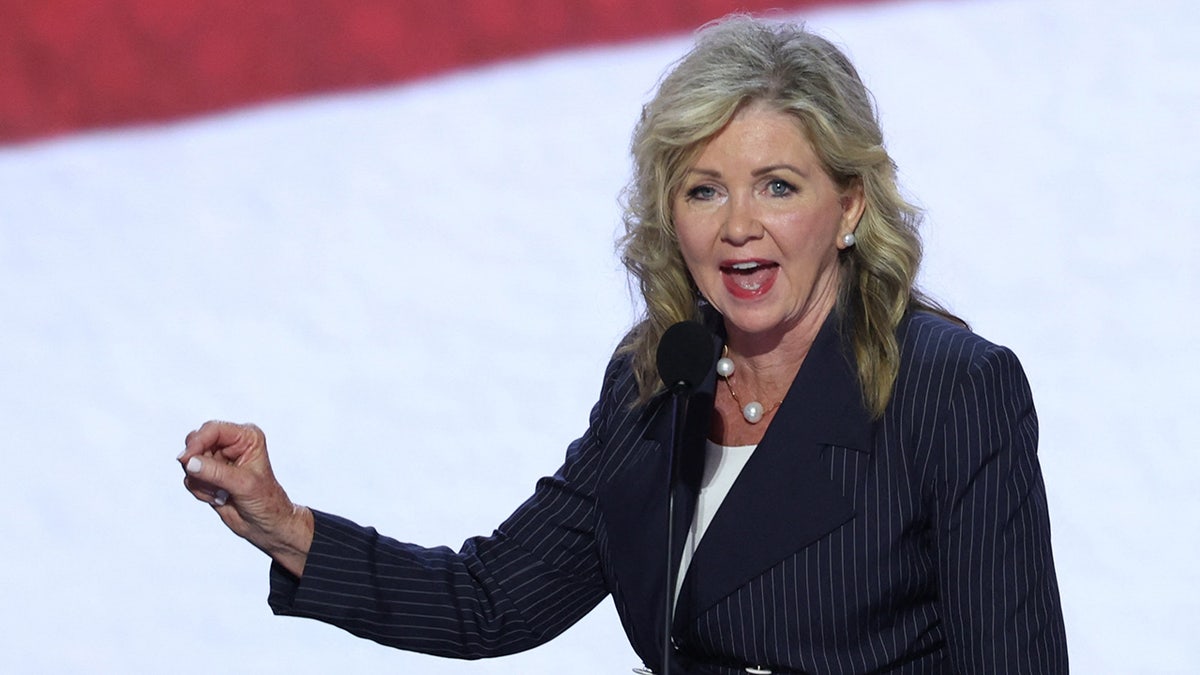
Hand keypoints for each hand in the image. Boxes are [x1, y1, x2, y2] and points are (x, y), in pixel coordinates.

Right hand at [178, 421, 313, 576]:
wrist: (266, 524)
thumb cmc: (265, 501)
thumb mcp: (244, 484)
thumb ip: (216, 472)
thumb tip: (189, 461)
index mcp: (246, 437)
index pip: (213, 430)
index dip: (197, 442)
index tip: (186, 459)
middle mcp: (231, 444)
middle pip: (196, 442)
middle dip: (198, 464)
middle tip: (211, 483)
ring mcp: (218, 459)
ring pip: (190, 461)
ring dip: (201, 481)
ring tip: (221, 493)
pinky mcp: (209, 475)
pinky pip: (189, 477)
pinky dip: (200, 490)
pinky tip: (218, 498)